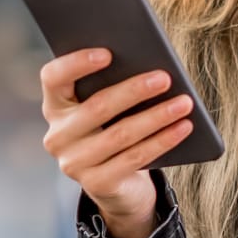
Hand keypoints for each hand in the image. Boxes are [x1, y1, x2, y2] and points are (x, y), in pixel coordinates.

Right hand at [40, 48, 195, 237]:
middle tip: (165, 78)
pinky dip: (162, 141)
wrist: (118, 184)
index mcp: (56, 106)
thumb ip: (114, 85)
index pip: (53, 78)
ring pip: (121, 134)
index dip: (76, 63)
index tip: (108, 53)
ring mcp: (74, 163)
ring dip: (157, 116)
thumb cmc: (115, 129)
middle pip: (97, 107)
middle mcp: (58, 135)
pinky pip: (134, 158)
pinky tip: (183, 127)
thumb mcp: (109, 109)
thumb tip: (150, 66)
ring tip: (184, 103)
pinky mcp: (96, 184)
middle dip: (134, 90)